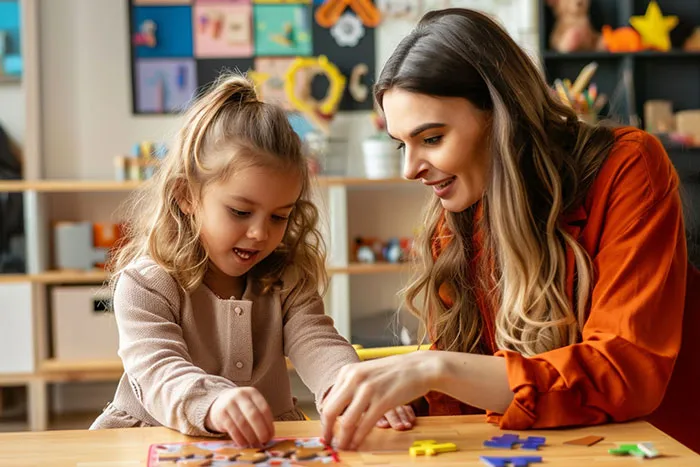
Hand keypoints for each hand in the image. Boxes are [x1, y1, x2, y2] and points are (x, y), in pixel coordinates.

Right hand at [205, 387, 273, 446]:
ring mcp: (229, 404)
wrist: (219, 402)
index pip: (264, 408)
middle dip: (261, 430)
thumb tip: (269, 434)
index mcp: (252, 393)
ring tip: (254, 444)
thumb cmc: (241, 407)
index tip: (271, 435)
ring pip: (242, 423)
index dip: (269, 424)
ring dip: (250, 436)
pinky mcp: (220, 414)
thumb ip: (260, 416)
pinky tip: (243, 443)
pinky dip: (239, 438)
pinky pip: (232, 428)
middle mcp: (240, 396)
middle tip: (264, 440)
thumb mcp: (251, 404)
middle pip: (253, 415)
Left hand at [321, 352, 437, 449]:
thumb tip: (336, 409)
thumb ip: (351, 387)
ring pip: (347, 421)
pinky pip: (365, 424)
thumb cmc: (393, 372)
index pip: (328, 400)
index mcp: (348, 371)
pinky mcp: (383, 401)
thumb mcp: (366, 373)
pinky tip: (356, 443)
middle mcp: (355, 379)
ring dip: (342, 438)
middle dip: (328, 431)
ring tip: (342, 447)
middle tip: (328, 442)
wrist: (418, 366)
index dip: (325, 420)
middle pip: (331, 411)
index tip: (326, 430)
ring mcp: (369, 389)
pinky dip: (358, 437)